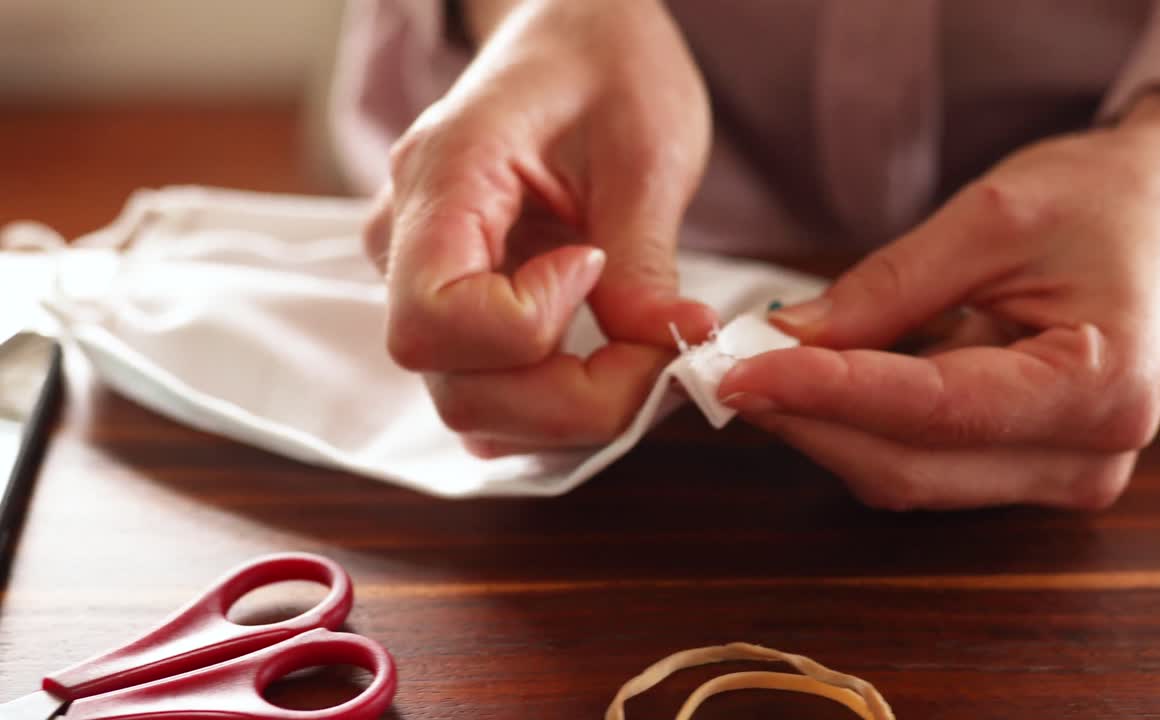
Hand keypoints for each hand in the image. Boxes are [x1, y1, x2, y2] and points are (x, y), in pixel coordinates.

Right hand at [363, 0, 716, 455]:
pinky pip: (485, 389)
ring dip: (567, 407)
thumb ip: (642, 257)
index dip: (531, 330)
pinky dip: (552, 401)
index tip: (596, 266)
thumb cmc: (607, 66)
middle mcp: (409, 239)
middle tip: (654, 350)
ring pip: (470, 403)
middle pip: (457, 385)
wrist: (576, 36)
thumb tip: (662, 347)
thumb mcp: (648, 147)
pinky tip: (604, 361)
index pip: (436, 319)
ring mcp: (422, 279)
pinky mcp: (453, 305)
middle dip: (571, 398)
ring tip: (637, 347)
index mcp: (444, 177)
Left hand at [719, 80, 1159, 509]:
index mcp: (1100, 387)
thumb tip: (789, 339)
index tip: (741, 372)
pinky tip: (817, 382)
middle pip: (910, 466)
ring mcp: (1055, 473)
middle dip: (809, 420)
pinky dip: (860, 426)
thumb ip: (888, 289)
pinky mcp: (1024, 468)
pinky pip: (922, 463)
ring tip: (763, 369)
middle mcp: (1084, 457)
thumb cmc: (1102, 202)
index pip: (935, 409)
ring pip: (907, 476)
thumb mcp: (992, 217)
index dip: (828, 393)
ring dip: (825, 428)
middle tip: (729, 371)